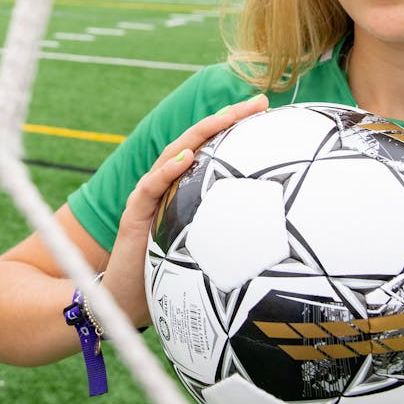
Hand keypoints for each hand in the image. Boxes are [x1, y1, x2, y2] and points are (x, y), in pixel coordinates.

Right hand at [101, 94, 269, 325]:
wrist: (125, 301)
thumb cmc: (168, 279)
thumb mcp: (206, 255)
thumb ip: (229, 240)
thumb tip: (278, 243)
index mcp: (185, 189)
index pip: (214, 150)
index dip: (237, 129)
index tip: (267, 112)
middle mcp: (168, 184)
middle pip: (198, 141)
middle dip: (227, 118)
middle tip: (257, 102)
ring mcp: (150, 195)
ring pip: (175, 153)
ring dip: (200, 133)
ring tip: (225, 117)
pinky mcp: (134, 212)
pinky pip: (151, 186)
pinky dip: (168, 170)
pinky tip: (186, 158)